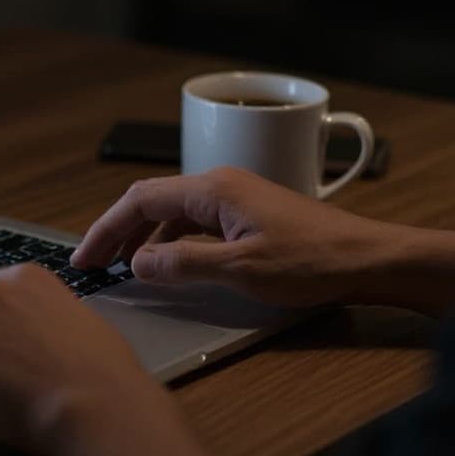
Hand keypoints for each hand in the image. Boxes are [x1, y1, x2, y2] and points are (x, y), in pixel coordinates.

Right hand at [71, 167, 454, 317]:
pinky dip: (171, 240)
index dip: (106, 229)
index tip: (84, 259)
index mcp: (213, 189)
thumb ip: (183, 265)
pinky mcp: (250, 213)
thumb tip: (138, 264)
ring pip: (173, 211)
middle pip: (151, 200)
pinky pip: (195, 221)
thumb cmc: (312, 263)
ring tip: (123, 267)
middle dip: (118, 231)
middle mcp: (221, 184)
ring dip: (143, 237)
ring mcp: (236, 197)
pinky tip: (169, 263)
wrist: (370, 259)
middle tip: (93, 264)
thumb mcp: (241, 271)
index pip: (140, 199)